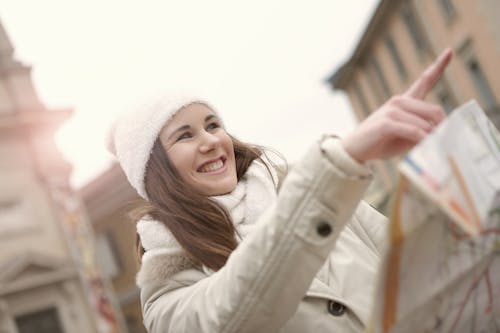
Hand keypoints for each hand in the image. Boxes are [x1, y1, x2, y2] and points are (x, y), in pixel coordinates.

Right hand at [341, 48, 452, 162]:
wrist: (355, 150)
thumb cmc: (381, 143)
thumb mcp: (406, 137)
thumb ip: (422, 132)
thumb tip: (442, 134)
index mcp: (405, 102)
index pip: (424, 81)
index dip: (439, 66)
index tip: (449, 51)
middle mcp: (399, 101)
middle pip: (434, 110)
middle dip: (444, 128)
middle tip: (449, 142)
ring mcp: (392, 110)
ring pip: (425, 124)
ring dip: (434, 138)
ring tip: (438, 149)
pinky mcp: (387, 122)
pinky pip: (415, 132)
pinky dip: (424, 141)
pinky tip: (428, 146)